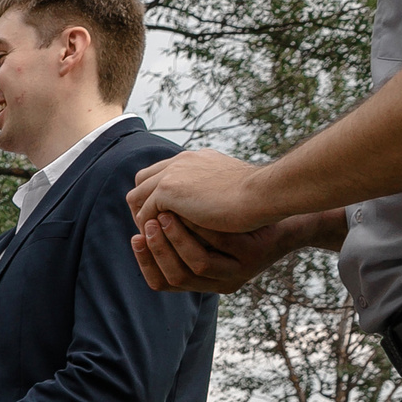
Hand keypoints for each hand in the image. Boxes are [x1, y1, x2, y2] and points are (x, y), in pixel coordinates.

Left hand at [127, 148, 279, 234]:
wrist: (264, 193)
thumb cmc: (258, 196)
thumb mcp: (232, 186)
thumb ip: (214, 189)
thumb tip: (211, 203)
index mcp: (196, 158)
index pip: (161, 171)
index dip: (156, 194)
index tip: (163, 216)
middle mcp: (180, 161)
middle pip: (142, 180)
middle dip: (142, 203)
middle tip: (151, 228)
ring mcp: (172, 173)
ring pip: (137, 197)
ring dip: (142, 217)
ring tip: (152, 238)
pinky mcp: (168, 190)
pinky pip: (145, 213)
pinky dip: (148, 228)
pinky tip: (159, 243)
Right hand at [131, 208, 340, 294]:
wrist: (283, 212)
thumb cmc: (239, 220)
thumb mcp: (207, 233)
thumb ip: (178, 234)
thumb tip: (139, 219)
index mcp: (203, 283)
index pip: (161, 284)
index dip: (145, 262)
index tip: (135, 237)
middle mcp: (220, 283)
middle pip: (176, 276)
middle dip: (158, 249)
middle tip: (147, 223)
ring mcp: (240, 271)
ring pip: (197, 264)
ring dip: (176, 239)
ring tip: (165, 214)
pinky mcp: (254, 255)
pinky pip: (220, 244)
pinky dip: (201, 226)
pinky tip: (191, 207)